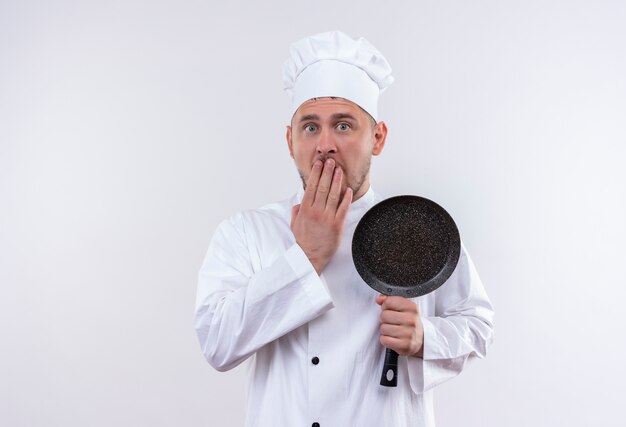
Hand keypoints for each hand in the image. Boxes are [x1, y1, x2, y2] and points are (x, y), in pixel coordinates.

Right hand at [290, 158, 352, 273]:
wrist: (310, 256)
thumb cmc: (303, 240)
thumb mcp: (294, 223)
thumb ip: (296, 210)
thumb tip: (299, 202)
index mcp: (305, 209)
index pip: (311, 187)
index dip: (316, 174)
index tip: (319, 164)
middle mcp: (315, 211)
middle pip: (322, 187)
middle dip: (327, 172)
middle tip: (330, 161)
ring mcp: (327, 217)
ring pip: (333, 195)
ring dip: (337, 181)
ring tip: (339, 170)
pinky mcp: (337, 225)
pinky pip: (343, 208)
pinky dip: (346, 198)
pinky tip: (348, 189)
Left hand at [376, 295, 423, 356]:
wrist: (421, 339)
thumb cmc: (409, 322)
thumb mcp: (403, 307)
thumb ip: (390, 300)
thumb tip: (379, 299)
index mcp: (412, 307)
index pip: (388, 302)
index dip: (386, 306)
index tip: (391, 310)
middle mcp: (411, 320)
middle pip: (384, 315)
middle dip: (385, 319)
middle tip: (393, 322)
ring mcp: (408, 333)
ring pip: (383, 328)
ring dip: (385, 330)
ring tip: (394, 330)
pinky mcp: (404, 345)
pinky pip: (384, 340)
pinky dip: (386, 340)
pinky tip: (394, 338)